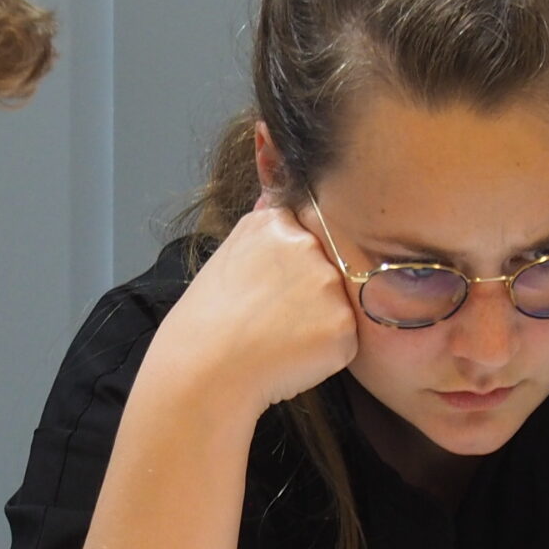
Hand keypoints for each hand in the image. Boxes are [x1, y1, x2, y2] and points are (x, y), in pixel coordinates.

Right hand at [144, 199, 358, 417]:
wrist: (203, 372)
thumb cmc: (206, 321)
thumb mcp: (228, 255)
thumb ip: (265, 227)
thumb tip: (276, 177)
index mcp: (274, 224)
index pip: (305, 232)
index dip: (291, 266)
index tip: (270, 289)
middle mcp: (306, 245)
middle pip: (327, 267)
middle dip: (308, 293)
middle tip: (271, 319)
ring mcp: (328, 285)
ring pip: (339, 303)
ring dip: (319, 322)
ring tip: (277, 338)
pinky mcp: (343, 325)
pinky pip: (345, 338)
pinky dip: (325, 352)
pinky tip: (290, 356)